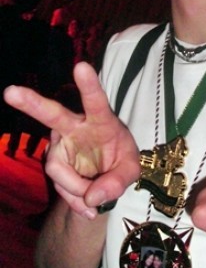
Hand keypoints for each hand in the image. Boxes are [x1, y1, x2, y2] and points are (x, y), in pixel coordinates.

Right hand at [4, 62, 140, 217]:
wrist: (108, 175)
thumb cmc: (121, 160)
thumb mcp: (131, 171)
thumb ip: (117, 182)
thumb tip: (92, 197)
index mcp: (101, 120)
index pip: (96, 102)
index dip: (89, 86)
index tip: (82, 66)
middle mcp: (76, 126)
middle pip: (53, 114)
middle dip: (32, 103)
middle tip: (11, 92)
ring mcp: (61, 143)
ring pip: (57, 168)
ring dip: (77, 188)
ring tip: (95, 198)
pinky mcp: (54, 159)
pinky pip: (59, 183)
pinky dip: (73, 197)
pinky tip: (85, 200)